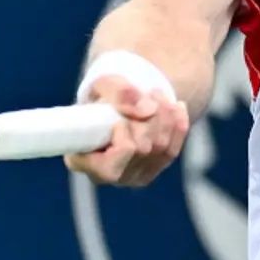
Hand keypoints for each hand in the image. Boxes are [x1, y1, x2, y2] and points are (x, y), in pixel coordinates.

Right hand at [62, 75, 189, 186]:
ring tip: (156, 94)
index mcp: (82, 160)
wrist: (121, 100)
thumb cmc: (105, 95)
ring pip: (160, 149)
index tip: (120, 117)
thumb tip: (147, 110)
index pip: (109, 167)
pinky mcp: (153, 169)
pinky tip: (177, 106)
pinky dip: (178, 125)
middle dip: (148, 117)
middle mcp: (107, 174)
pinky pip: (172, 150)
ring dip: (164, 116)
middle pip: (140, 151)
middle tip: (147, 93)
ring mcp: (132, 175)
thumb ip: (119, 92)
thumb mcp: (104, 83)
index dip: (122, 138)